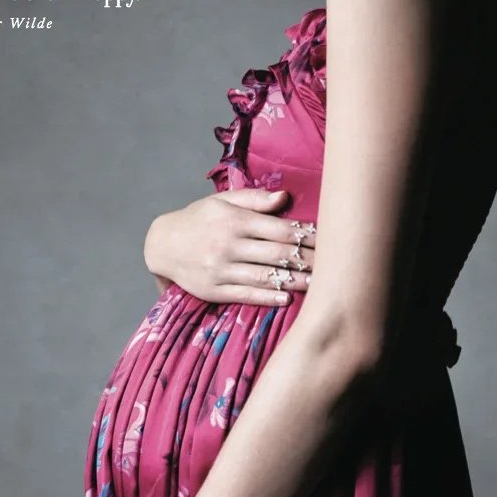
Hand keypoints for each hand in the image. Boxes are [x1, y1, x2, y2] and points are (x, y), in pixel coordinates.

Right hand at [143, 189, 315, 304]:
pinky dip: (267, 297)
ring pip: (264, 276)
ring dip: (294, 281)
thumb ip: (255, 200)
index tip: (328, 239)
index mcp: (234, 220)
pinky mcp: (213, 290)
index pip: (279, 229)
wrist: (161, 244)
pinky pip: (245, 294)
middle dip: (307, 260)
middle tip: (334, 264)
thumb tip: (285, 197)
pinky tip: (287, 299)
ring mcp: (220, 269)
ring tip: (319, 285)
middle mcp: (228, 244)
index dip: (306, 235)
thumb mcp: (222, 202)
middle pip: (277, 254)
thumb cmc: (199, 219)